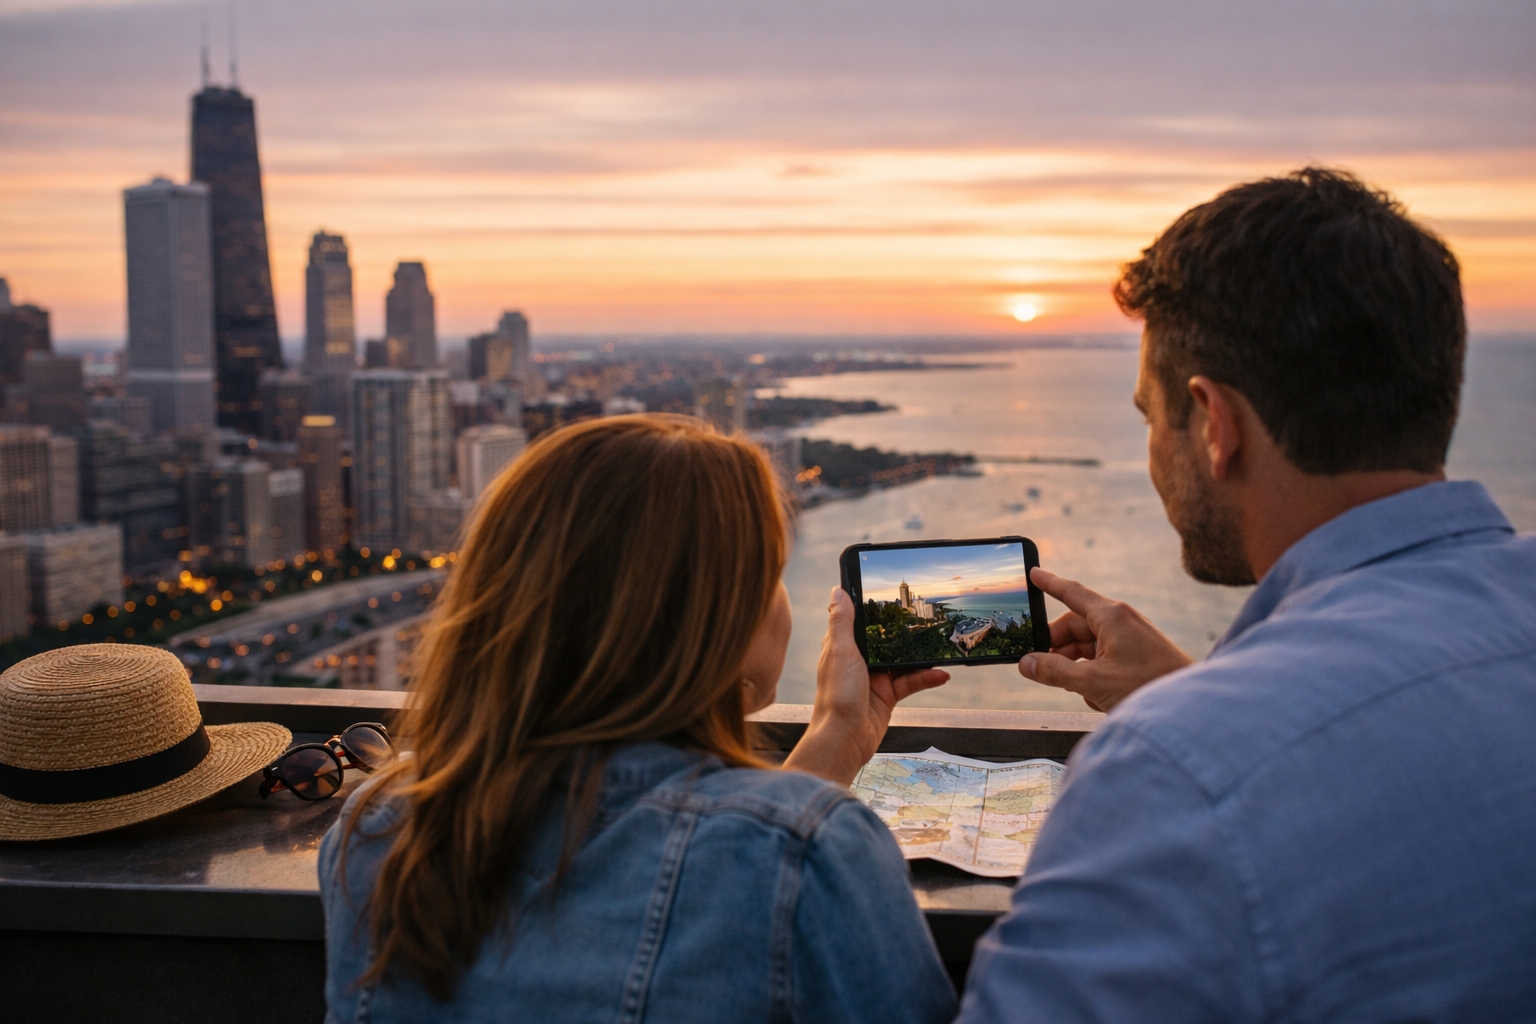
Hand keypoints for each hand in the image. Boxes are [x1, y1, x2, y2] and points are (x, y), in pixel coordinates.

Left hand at [782, 587, 948, 785]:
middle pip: (885, 640)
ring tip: (940, 646)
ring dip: (921, 656)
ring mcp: (874, 678)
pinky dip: (926, 678)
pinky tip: (941, 674)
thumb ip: (842, 622)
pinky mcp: (887, 696)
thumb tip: (838, 590)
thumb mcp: (841, 652)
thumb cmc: (837, 696)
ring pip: (902, 661)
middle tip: (926, 617)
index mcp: (843, 647)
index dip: (874, 609)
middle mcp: (858, 660)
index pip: (859, 621)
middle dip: (904, 631)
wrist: (844, 740)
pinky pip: (910, 682)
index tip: (892, 596)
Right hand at [1019, 567, 1192, 711]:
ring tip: (1076, 689)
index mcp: (1111, 616)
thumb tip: (1027, 664)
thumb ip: (1055, 671)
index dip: (1049, 584)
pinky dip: (1094, 674)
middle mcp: (1121, 621)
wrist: (1190, 707)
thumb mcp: (1092, 681)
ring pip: (1089, 646)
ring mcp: (1131, 638)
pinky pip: (1105, 658)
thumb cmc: (1147, 687)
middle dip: (1058, 647)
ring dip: (1077, 667)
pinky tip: (1098, 697)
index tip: (1033, 574)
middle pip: (1076, 627)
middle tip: (1039, 666)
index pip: (1071, 593)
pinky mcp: (1138, 655)